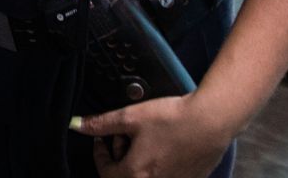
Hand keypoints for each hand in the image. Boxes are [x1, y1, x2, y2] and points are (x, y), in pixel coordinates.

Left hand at [70, 92, 233, 177]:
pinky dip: (158, 166)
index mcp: (135, 174)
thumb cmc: (172, 119)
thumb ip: (102, 123)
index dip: (100, 154)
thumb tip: (77, 124)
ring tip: (146, 141)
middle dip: (120, 157)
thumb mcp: (131, 116)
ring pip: (145, 177)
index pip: (106, 173)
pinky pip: (165, 177)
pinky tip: (164, 147)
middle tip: (126, 136)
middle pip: (125, 177)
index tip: (103, 140)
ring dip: (138, 162)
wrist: (210, 121)